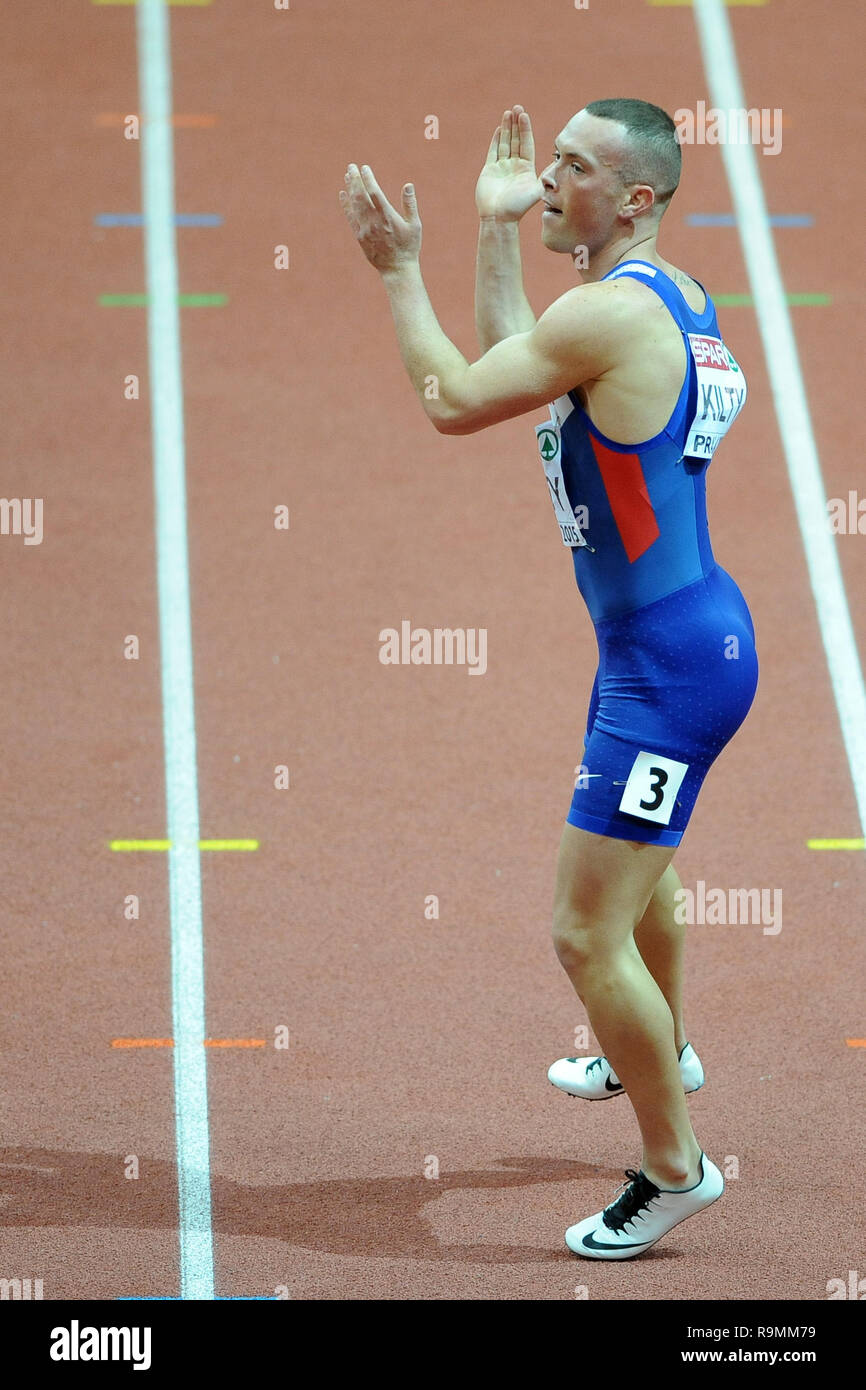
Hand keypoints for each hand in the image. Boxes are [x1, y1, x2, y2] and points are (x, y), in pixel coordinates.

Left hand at [340, 164, 421, 273]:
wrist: (397, 269)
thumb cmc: (409, 247)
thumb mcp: (415, 226)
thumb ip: (410, 205)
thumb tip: (408, 185)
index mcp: (388, 218)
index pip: (375, 193)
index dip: (368, 179)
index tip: (365, 168)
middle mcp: (374, 223)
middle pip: (361, 197)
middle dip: (355, 180)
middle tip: (351, 166)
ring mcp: (365, 230)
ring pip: (354, 205)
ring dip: (350, 189)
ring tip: (348, 175)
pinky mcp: (359, 236)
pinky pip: (350, 217)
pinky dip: (346, 205)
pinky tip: (343, 194)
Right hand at [475, 106, 542, 222]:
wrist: (499, 218)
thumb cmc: (518, 207)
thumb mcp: (536, 192)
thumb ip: (544, 178)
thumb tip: (555, 168)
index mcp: (526, 168)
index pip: (527, 144)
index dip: (526, 129)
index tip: (524, 115)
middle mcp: (515, 166)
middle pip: (516, 140)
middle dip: (516, 124)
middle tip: (517, 107)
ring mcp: (502, 167)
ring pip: (505, 143)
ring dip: (507, 128)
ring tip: (508, 112)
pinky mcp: (489, 170)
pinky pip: (493, 151)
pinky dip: (497, 140)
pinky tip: (500, 128)